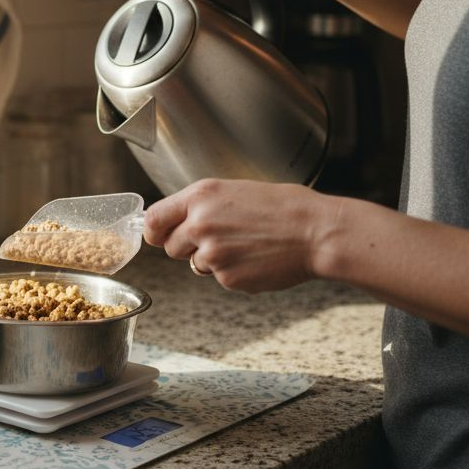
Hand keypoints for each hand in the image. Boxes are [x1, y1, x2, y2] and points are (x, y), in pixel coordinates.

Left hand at [143, 178, 338, 293]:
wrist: (316, 233)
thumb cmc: (284, 208)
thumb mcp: (235, 190)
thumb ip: (201, 206)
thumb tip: (175, 220)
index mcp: (200, 197)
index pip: (153, 219)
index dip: (154, 231)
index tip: (158, 235)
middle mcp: (200, 224)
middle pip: (170, 247)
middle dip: (188, 246)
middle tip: (220, 238)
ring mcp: (212, 254)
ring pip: (196, 264)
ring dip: (212, 260)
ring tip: (244, 245)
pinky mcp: (227, 278)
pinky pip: (219, 278)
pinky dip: (234, 272)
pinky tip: (255, 258)